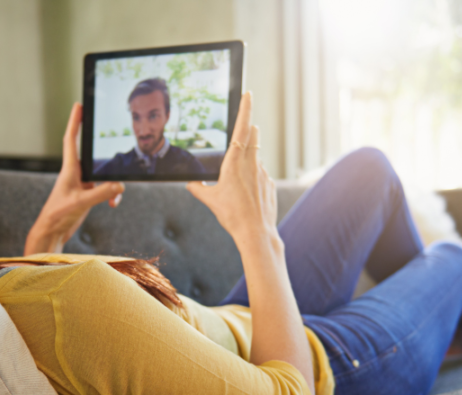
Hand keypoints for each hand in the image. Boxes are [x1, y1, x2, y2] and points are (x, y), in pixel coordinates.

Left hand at [25, 103, 123, 254]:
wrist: (52, 232)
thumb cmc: (58, 215)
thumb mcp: (80, 203)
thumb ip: (101, 193)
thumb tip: (119, 185)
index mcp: (69, 169)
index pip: (71, 139)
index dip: (75, 122)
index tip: (79, 105)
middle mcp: (76, 174)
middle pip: (92, 154)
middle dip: (102, 148)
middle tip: (109, 134)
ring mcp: (83, 185)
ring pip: (104, 175)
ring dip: (113, 185)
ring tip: (114, 199)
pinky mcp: (88, 196)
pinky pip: (106, 190)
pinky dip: (112, 196)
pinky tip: (113, 204)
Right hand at [186, 93, 276, 245]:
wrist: (255, 232)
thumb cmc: (231, 215)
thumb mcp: (210, 200)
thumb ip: (199, 189)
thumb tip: (190, 185)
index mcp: (234, 162)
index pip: (242, 128)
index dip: (245, 109)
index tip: (248, 94)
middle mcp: (251, 163)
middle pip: (253, 136)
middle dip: (249, 128)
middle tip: (246, 126)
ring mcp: (263, 173)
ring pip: (257, 156)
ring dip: (249, 157)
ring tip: (240, 179)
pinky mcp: (270, 184)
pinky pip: (261, 174)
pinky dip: (254, 178)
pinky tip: (248, 195)